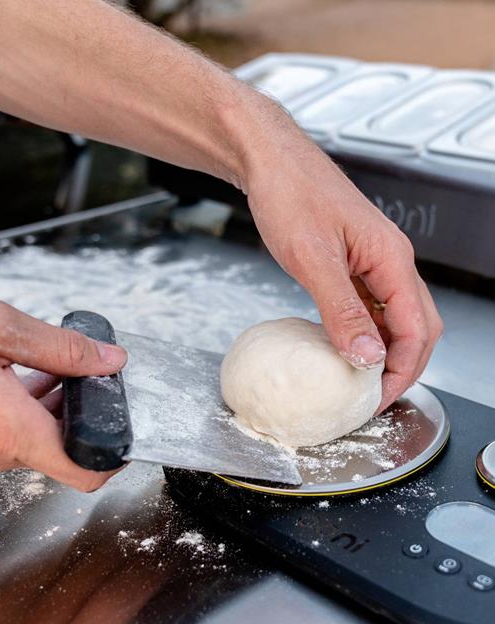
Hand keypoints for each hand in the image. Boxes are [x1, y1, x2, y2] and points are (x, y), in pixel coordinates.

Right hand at [0, 283, 127, 489]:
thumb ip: (61, 348)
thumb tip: (108, 360)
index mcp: (5, 429)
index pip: (84, 469)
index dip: (112, 450)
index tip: (120, 424)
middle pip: (55, 448)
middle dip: (72, 409)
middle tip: (72, 367)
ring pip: (22, 441)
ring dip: (39, 407)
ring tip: (32, 362)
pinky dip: (8, 411)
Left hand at [240, 105, 442, 410]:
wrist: (268, 162)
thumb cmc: (290, 195)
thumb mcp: (313, 258)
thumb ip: (342, 308)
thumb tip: (366, 355)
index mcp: (391, 259)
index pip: (416, 327)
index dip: (402, 369)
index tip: (376, 398)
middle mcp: (390, 261)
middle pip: (416, 325)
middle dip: (402, 366)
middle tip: (373, 398)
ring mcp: (371, 261)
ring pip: (393, 317)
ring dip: (384, 351)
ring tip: (360, 381)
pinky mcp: (351, 262)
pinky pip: (369, 305)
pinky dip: (363, 331)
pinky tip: (345, 346)